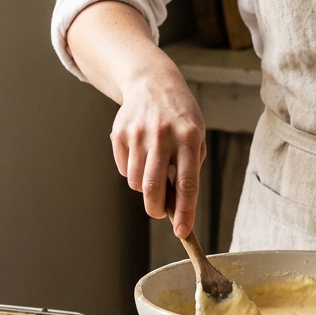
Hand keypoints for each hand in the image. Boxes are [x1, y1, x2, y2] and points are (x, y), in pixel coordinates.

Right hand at [110, 67, 206, 237]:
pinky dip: (133, 172)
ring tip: (153, 171)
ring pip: (136, 182)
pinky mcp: (120, 134)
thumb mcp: (196, 137)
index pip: (187, 183)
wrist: (152, 83)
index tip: (182, 231)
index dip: (184, 211)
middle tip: (159, 213)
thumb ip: (189, 169)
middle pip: (154, 187)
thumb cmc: (180, 118)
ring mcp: (138, 133)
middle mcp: (163, 135)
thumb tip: (176, 207)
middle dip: (155, 209)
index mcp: (189, 137)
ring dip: (144, 188)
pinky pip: (124, 170)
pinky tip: (141, 155)